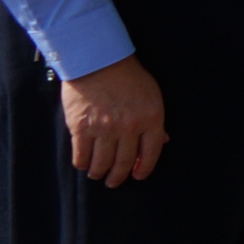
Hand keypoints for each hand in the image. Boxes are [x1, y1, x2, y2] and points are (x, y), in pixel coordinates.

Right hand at [60, 58, 165, 188]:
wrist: (97, 61)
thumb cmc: (128, 77)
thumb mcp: (152, 96)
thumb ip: (155, 121)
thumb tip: (162, 142)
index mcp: (151, 119)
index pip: (151, 153)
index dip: (144, 168)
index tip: (137, 175)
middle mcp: (128, 127)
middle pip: (124, 162)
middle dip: (119, 176)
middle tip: (114, 182)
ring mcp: (103, 129)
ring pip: (102, 163)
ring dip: (100, 173)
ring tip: (98, 174)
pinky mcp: (80, 127)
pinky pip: (81, 155)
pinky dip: (83, 163)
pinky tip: (84, 164)